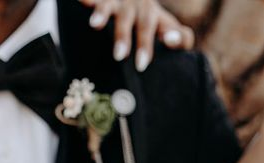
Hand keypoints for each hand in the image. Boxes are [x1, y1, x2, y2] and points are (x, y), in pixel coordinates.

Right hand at [77, 0, 194, 71]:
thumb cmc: (149, 18)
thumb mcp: (167, 26)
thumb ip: (180, 38)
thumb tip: (173, 40)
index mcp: (154, 17)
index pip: (163, 28)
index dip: (163, 38)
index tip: (157, 51)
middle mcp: (137, 7)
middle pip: (134, 20)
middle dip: (127, 37)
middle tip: (120, 56)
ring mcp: (118, 2)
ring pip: (112, 7)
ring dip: (103, 14)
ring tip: (95, 25)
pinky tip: (83, 1)